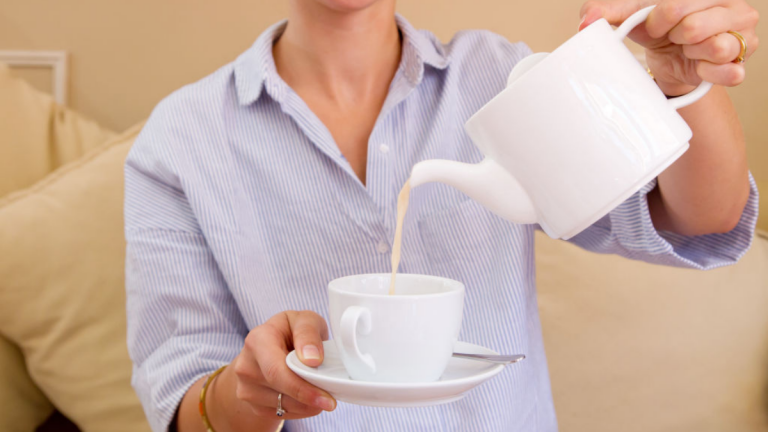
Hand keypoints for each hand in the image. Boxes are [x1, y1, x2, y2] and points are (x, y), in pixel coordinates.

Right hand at [231, 311, 335, 419]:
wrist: (269, 348)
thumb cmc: (291, 331)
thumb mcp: (304, 320)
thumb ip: (308, 332)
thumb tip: (312, 359)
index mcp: (257, 339)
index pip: (276, 369)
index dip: (300, 384)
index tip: (325, 390)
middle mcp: (246, 365)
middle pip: (280, 389)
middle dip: (308, 397)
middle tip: (331, 401)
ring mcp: (246, 388)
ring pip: (282, 405)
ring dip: (307, 404)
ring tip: (323, 394)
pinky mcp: (253, 405)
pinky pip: (280, 413)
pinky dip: (300, 409)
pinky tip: (308, 398)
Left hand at [579, 0, 759, 95]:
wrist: (669, 55)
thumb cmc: (656, 28)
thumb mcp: (630, 15)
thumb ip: (606, 11)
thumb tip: (585, 22)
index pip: (679, 4)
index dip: (659, 19)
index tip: (654, 24)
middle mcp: (730, 6)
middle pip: (696, 27)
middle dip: (675, 37)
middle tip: (673, 38)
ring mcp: (741, 35)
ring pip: (719, 47)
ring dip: (693, 54)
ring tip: (687, 50)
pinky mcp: (740, 63)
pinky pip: (732, 73)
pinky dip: (711, 73)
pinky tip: (699, 67)